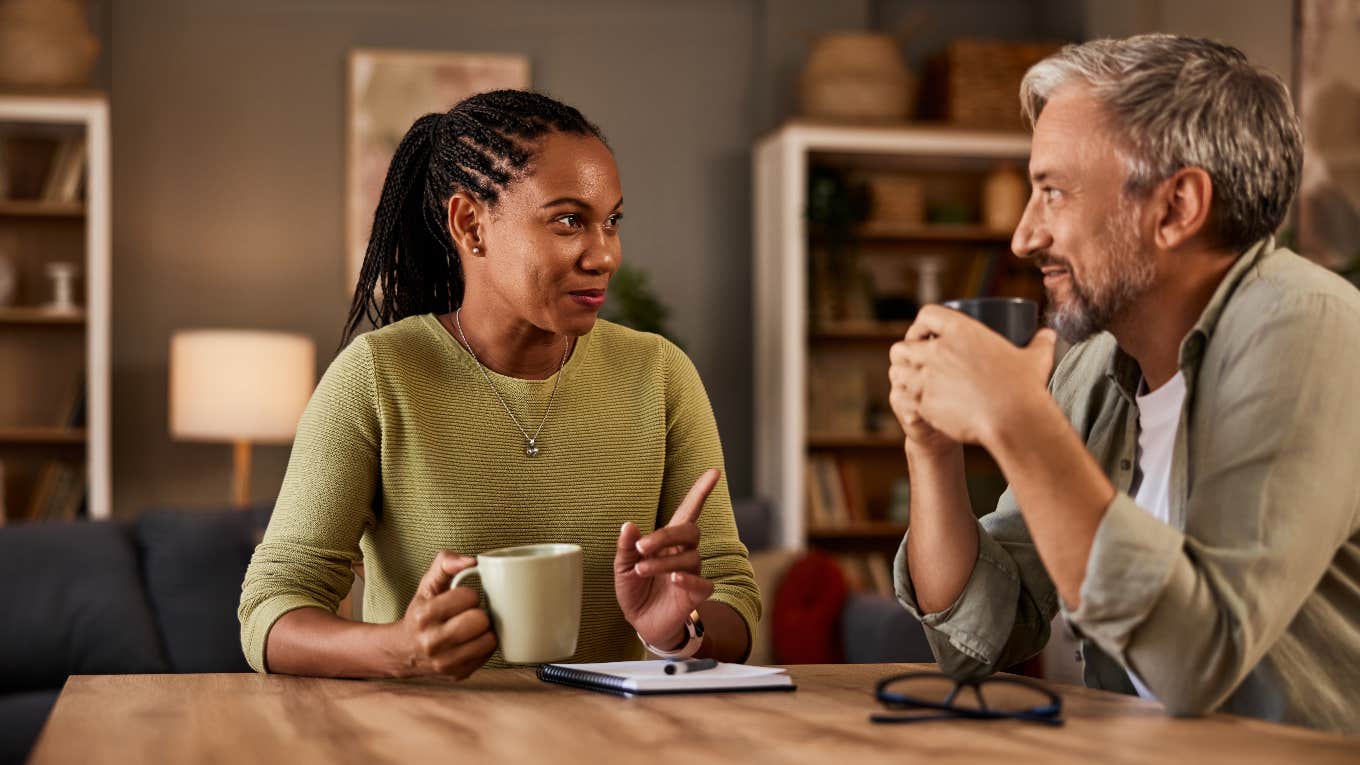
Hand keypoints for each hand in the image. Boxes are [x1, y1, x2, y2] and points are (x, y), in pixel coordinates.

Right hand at [389, 550, 496, 678]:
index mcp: (424, 615)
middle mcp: (432, 642)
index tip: (462, 599)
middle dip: (479, 613)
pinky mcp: (457, 675)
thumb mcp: (427, 584)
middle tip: (470, 614)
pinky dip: (484, 646)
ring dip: (485, 631)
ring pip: (488, 640)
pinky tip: (472, 641)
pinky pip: (488, 655)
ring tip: (473, 628)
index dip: (469, 595)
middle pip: (479, 620)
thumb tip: (472, 561)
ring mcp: (445, 663)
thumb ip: (446, 563)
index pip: (468, 597)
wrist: (404, 651)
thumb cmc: (422, 612)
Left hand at [615, 468, 718, 649]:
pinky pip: (702, 583)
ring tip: (641, 570)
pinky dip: (688, 579)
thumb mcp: (622, 567)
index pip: (688, 511)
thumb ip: (626, 547)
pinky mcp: (696, 594)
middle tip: (641, 547)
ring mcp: (692, 572)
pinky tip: (674, 579)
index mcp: (668, 540)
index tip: (714, 472)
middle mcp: (683, 552)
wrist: (642, 622)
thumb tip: (628, 525)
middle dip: (665, 535)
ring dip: (663, 562)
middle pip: (690, 531)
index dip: (701, 491)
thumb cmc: (635, 589)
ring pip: (689, 557)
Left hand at [889, 305, 1056, 449]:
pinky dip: (906, 400)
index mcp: (960, 331)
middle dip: (904, 354)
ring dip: (901, 376)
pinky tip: (914, 404)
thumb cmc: (1024, 389)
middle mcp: (937, 350)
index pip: (927, 314)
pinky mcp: (924, 402)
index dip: (921, 324)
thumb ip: (1041, 343)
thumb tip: (1049, 334)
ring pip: (897, 371)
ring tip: (910, 382)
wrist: (1013, 421)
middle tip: (914, 363)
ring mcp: (927, 377)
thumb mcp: (1035, 359)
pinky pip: (903, 397)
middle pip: (903, 345)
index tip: (924, 335)